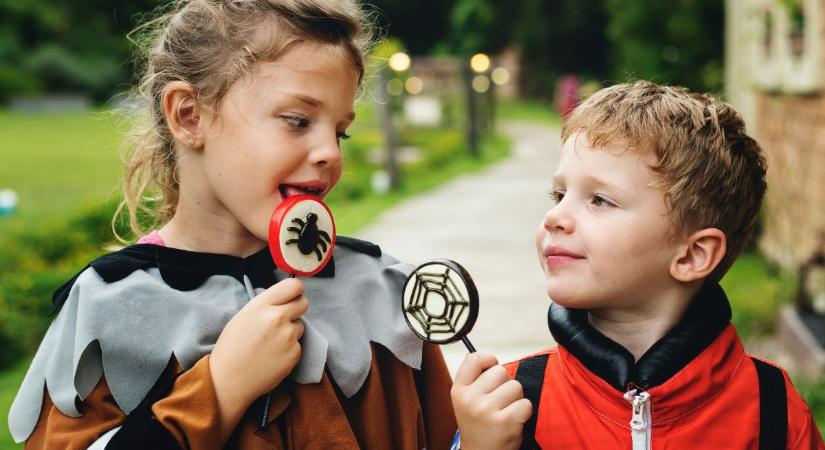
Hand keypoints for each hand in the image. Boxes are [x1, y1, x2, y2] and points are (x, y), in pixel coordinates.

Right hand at [209, 278, 307, 429]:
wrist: (228, 380)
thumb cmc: (232, 347)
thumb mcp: (244, 316)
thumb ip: (267, 305)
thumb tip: (286, 299)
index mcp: (261, 305)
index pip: (293, 286)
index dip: (295, 292)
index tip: (293, 297)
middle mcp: (277, 317)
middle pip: (303, 303)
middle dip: (297, 309)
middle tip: (285, 319)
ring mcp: (287, 336)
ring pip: (300, 326)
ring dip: (291, 332)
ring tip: (270, 344)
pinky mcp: (294, 353)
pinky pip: (298, 345)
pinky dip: (289, 349)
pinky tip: (273, 356)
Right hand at [451, 352, 532, 449]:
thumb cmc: (477, 424)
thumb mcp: (464, 400)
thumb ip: (472, 379)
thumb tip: (482, 356)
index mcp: (458, 390)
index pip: (474, 358)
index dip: (488, 360)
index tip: (491, 370)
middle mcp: (470, 399)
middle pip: (500, 371)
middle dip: (505, 383)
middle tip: (498, 401)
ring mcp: (487, 410)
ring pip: (516, 386)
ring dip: (515, 398)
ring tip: (505, 411)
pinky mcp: (505, 421)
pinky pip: (526, 403)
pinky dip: (524, 411)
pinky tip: (513, 420)